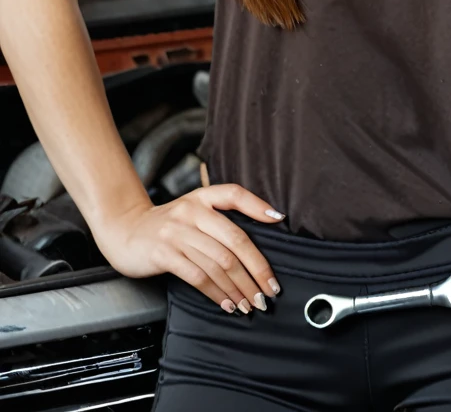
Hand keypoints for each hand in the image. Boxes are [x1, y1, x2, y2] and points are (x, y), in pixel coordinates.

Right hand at [89, 183, 284, 313]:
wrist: (124, 230)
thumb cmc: (166, 225)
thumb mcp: (192, 211)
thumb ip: (218, 218)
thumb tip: (256, 238)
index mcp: (201, 198)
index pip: (234, 194)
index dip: (258, 205)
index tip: (280, 220)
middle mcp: (191, 212)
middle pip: (234, 240)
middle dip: (257, 268)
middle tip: (269, 290)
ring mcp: (177, 232)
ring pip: (219, 262)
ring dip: (239, 287)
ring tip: (251, 303)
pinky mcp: (164, 254)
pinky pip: (198, 276)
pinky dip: (217, 293)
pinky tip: (227, 303)